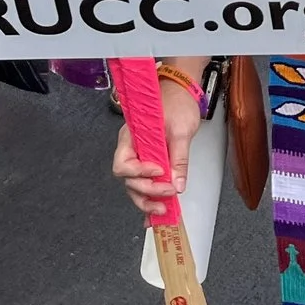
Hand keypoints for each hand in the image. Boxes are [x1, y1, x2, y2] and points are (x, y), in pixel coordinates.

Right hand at [110, 73, 205, 217]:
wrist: (181, 92)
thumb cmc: (177, 103)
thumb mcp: (181, 129)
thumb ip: (178, 158)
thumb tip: (177, 184)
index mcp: (131, 137)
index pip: (123, 163)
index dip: (139, 172)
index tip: (160, 171)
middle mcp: (131, 149)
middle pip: (129, 179)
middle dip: (147, 190)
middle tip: (169, 193)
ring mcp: (139, 157)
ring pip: (135, 185)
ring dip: (147, 199)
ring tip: (164, 210)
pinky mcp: (150, 162)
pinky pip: (145, 183)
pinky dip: (151, 198)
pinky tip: (158, 211)